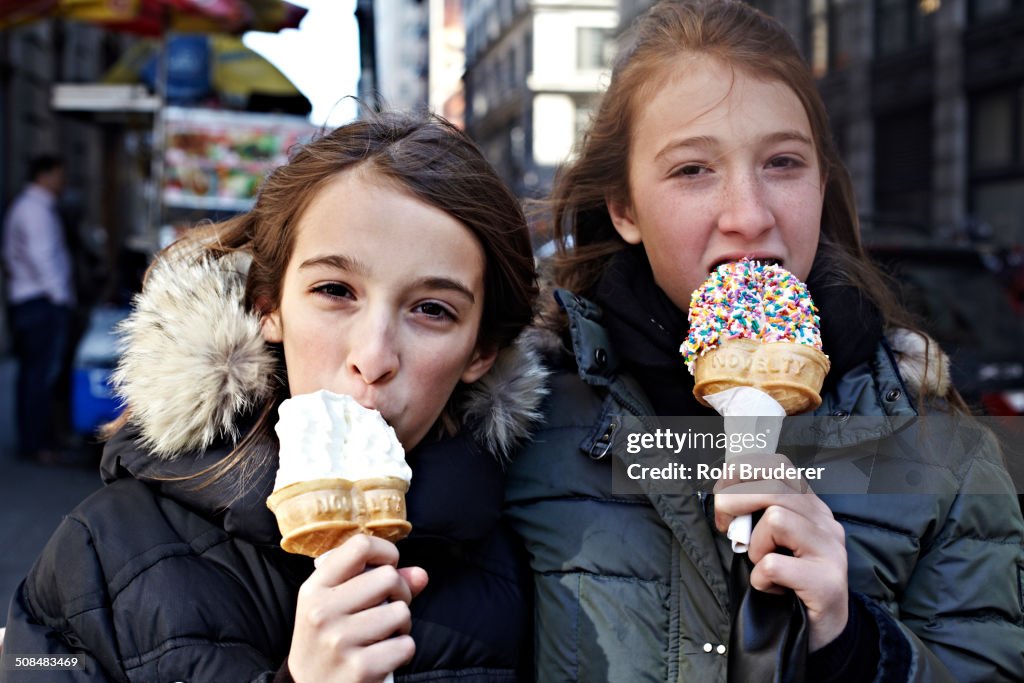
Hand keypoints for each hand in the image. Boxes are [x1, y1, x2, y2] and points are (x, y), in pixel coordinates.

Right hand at [288, 534, 428, 682]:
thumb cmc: (328, 639)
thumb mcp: (335, 605)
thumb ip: (375, 581)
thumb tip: (420, 575)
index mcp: (315, 588)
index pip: (360, 546)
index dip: (386, 552)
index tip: (388, 567)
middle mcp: (323, 612)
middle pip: (388, 577)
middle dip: (400, 592)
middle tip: (389, 607)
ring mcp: (340, 641)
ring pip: (401, 612)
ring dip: (402, 624)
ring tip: (385, 633)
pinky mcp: (360, 669)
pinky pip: (406, 645)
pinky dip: (403, 650)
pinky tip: (384, 655)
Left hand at [714, 453, 848, 650]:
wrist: (821, 633)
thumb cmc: (789, 582)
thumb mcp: (774, 541)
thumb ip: (758, 514)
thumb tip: (724, 495)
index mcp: (811, 508)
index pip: (778, 466)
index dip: (742, 473)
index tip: (723, 494)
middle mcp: (825, 522)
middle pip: (773, 486)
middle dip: (735, 502)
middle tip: (725, 527)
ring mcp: (831, 551)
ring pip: (777, 519)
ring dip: (755, 545)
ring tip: (762, 564)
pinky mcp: (827, 582)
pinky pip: (773, 565)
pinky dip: (761, 578)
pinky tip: (772, 588)